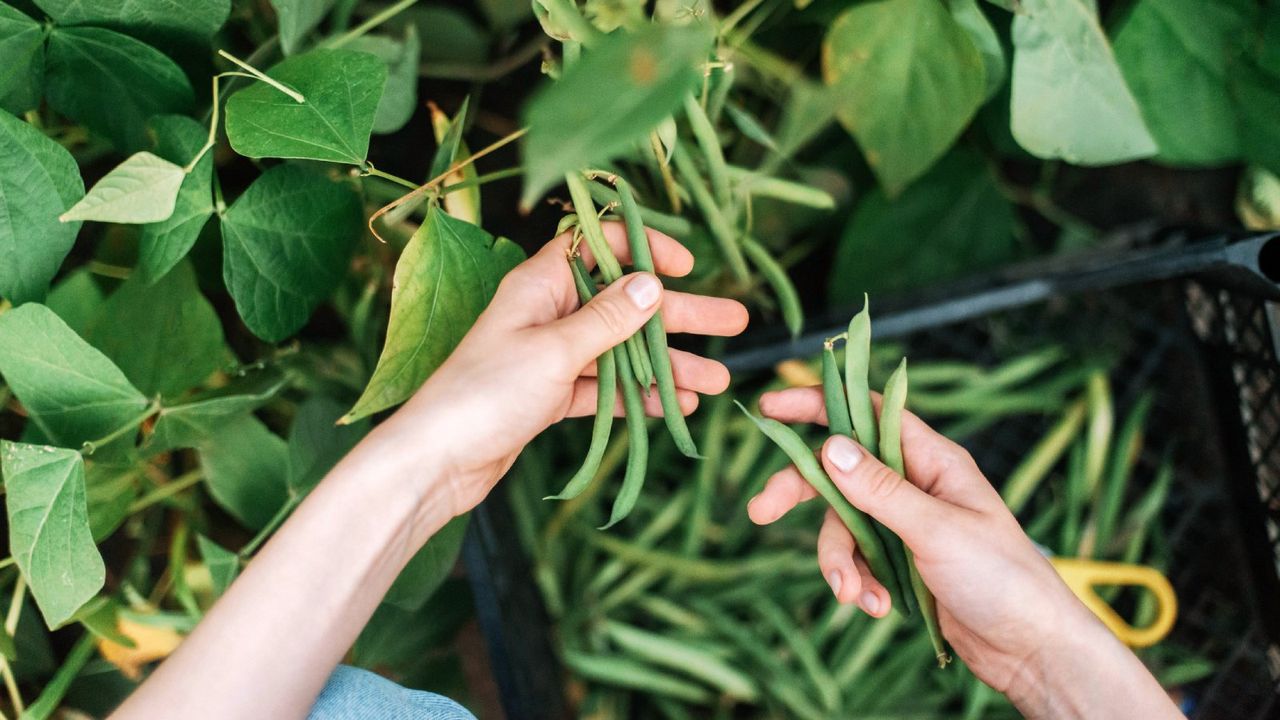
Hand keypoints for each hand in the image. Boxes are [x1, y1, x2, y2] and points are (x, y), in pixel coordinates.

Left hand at [375, 223, 747, 517]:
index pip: (597, 244)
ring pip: (621, 350)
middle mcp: (547, 313)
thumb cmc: (484, 395)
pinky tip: (675, 407)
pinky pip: (605, 388)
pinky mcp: (550, 397)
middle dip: (680, 314)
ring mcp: (550, 356)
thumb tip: (651, 283)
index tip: (687, 265)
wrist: (436, 463)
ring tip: (717, 382)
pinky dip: (637, 396)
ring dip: (667, 365)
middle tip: (735, 322)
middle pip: (624, 303)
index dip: (643, 248)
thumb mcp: (554, 351)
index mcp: (540, 284)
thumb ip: (606, 319)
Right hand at [748, 388, 1179, 718]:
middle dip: (801, 494)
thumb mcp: (936, 529)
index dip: (818, 404)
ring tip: (854, 595)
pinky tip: (878, 608)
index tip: (771, 406)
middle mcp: (916, 484)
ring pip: (844, 525)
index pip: (867, 412)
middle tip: (760, 511)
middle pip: (840, 471)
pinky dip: (860, 583)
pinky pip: (860, 560)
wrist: (1030, 648)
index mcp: (933, 460)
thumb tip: (830, 446)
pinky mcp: (903, 561)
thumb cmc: (1002, 578)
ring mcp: (908, 523)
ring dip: (840, 562)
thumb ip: (880, 489)